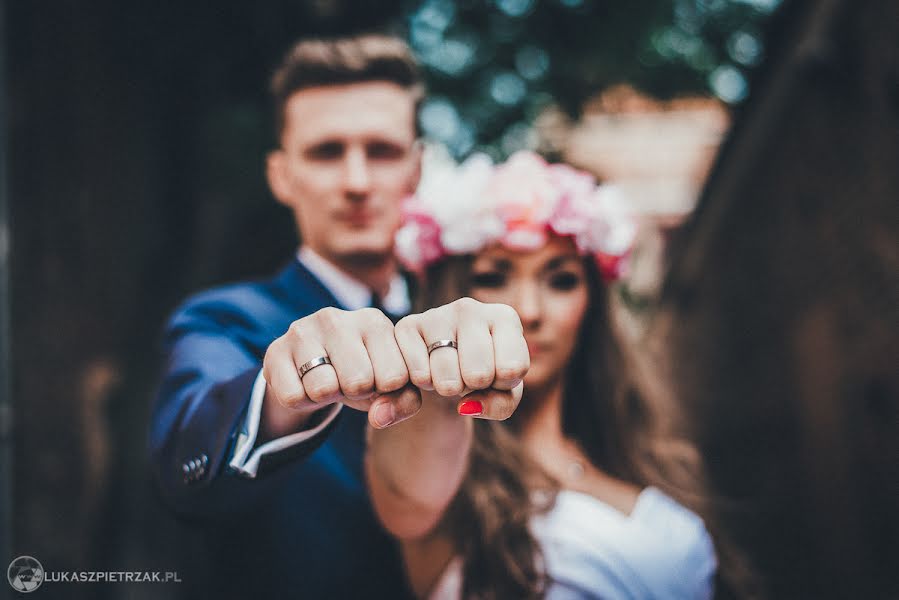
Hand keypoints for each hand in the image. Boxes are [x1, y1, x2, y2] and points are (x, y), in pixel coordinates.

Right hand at [262, 307, 420, 433]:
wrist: (310, 368)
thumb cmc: (360, 372)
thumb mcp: (389, 386)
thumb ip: (404, 400)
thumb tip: (379, 417)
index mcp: (374, 321)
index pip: (394, 377)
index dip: (385, 389)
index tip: (376, 377)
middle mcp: (338, 318)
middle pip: (358, 382)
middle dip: (355, 393)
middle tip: (346, 381)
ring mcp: (303, 330)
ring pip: (323, 388)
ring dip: (326, 397)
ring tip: (326, 380)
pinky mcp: (275, 350)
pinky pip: (293, 397)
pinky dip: (301, 401)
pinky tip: (303, 382)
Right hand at [394, 297, 528, 419]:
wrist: (447, 365)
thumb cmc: (486, 376)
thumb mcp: (504, 394)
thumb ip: (499, 405)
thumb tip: (465, 406)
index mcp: (504, 317)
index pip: (511, 369)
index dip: (503, 384)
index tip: (497, 373)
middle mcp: (470, 308)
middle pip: (479, 374)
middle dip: (474, 387)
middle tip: (469, 376)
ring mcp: (436, 314)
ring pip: (447, 378)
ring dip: (448, 388)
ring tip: (450, 372)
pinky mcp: (407, 326)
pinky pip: (419, 375)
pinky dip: (425, 384)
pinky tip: (429, 369)